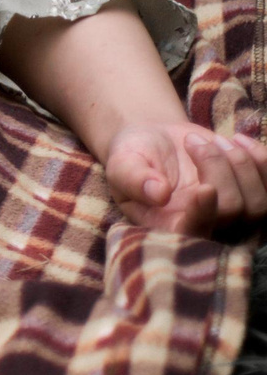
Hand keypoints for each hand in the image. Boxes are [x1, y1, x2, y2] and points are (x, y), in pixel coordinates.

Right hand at [103, 122, 266, 233]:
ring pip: (259, 204)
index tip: (203, 188)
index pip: (194, 234)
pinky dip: (261, 159)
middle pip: (232, 211)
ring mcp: (234, 215)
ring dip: (240, 163)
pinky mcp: (253, 196)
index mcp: (168, 226)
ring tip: (214, 141)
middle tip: (192, 142)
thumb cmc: (135, 154)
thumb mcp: (122, 162)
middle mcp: (206, 227)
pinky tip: (238, 140)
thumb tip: (158, 194)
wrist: (158, 140)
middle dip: (216, 167)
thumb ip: (133, 178)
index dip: (205, 216)